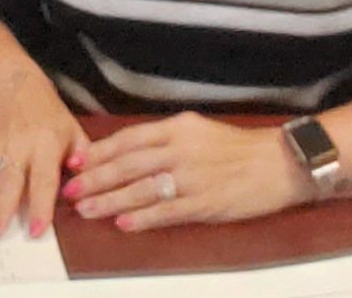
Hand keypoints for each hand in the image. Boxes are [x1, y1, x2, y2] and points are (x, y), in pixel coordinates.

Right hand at [0, 72, 88, 241]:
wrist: (12, 83)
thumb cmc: (46, 113)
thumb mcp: (71, 128)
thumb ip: (82, 154)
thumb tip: (85, 178)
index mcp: (45, 144)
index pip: (44, 179)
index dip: (40, 205)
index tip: (36, 231)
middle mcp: (17, 145)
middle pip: (8, 180)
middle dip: (0, 208)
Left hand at [66, 112, 316, 231]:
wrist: (280, 162)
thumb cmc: (238, 148)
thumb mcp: (198, 131)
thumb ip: (165, 140)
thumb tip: (127, 154)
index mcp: (178, 128)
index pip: (128, 139)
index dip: (99, 152)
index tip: (76, 162)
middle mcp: (181, 149)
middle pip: (128, 165)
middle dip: (95, 178)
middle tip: (71, 190)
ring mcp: (193, 177)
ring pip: (142, 189)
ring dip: (111, 200)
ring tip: (88, 209)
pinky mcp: (205, 202)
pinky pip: (167, 211)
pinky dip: (143, 218)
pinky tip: (124, 224)